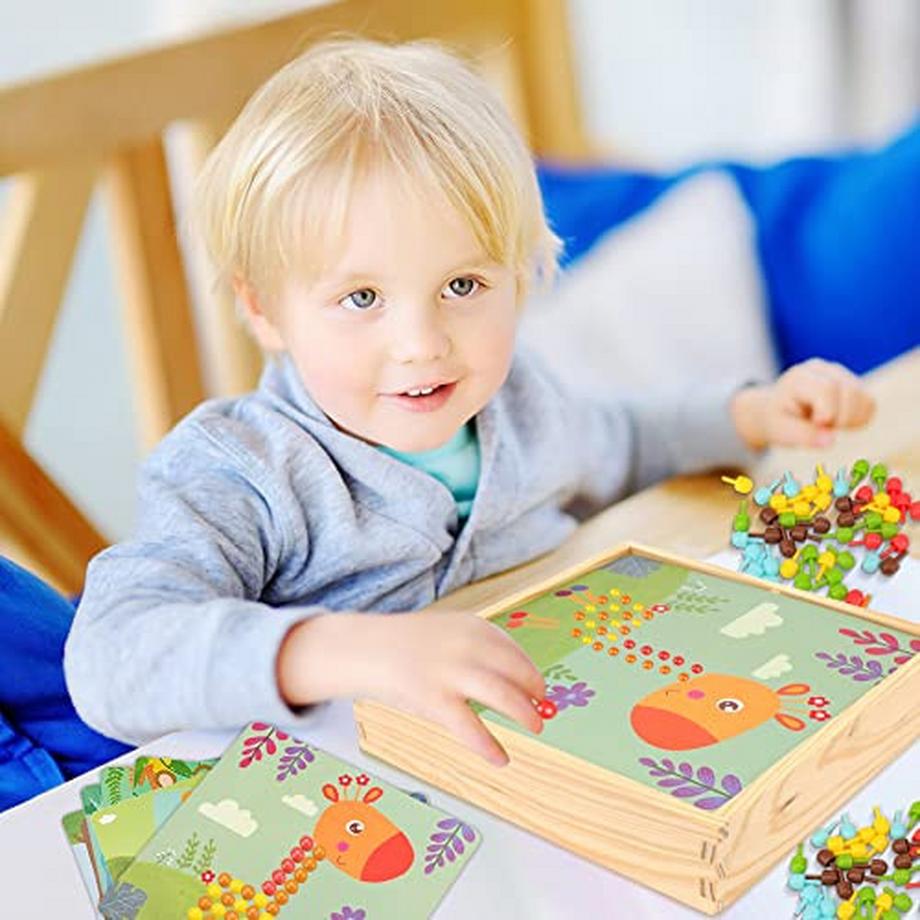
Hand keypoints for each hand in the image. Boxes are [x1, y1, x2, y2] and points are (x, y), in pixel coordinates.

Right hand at [277, 610, 545, 765]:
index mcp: (471, 626)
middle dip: (533, 692)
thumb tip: (516, 682)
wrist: (364, 649)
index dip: (529, 672)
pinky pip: (469, 727)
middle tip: (543, 710)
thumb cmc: (409, 647)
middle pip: (515, 670)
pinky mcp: (432, 698)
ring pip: (502, 695)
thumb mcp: (446, 634)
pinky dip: (488, 745)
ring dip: (523, 713)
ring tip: (536, 728)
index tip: (539, 689)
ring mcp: (450, 671)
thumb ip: (476, 651)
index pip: (512, 650)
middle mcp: (466, 645)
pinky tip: (500, 758)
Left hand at [730, 359, 874, 451]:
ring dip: (850, 420)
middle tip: (819, 426)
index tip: (815, 424)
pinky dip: (859, 420)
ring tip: (827, 424)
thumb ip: (803, 435)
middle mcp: (824, 369)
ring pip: (865, 398)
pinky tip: (839, 422)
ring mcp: (842, 374)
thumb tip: (831, 441)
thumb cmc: (779, 420)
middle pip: (850, 392)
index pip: (827, 389)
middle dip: (839, 418)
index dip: (826, 413)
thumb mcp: (780, 430)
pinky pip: (870, 404)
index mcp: (801, 377)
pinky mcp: (854, 384)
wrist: (780, 410)